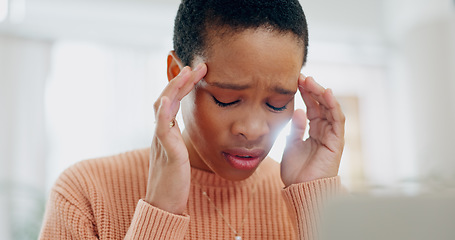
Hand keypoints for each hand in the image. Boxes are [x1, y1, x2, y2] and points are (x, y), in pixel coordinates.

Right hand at [145, 63, 206, 213]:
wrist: (164, 205)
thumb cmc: (175, 183)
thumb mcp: (179, 156)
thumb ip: (179, 141)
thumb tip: (185, 132)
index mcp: (165, 133)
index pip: (171, 102)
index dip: (182, 86)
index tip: (196, 73)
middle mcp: (160, 133)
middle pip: (166, 98)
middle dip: (180, 80)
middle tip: (196, 65)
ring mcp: (161, 141)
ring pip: (162, 106)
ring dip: (175, 87)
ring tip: (188, 72)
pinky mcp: (166, 151)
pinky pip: (162, 126)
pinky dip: (165, 109)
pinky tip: (171, 97)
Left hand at [281, 75, 344, 186]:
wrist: (301, 189)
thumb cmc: (295, 171)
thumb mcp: (290, 145)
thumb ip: (295, 128)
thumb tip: (298, 110)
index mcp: (313, 131)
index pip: (311, 107)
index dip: (304, 93)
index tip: (294, 80)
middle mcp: (323, 131)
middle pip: (320, 105)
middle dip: (311, 89)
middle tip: (301, 76)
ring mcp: (331, 135)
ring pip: (329, 109)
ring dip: (321, 93)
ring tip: (311, 81)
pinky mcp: (336, 141)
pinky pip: (337, 120)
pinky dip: (333, 105)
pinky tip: (326, 92)